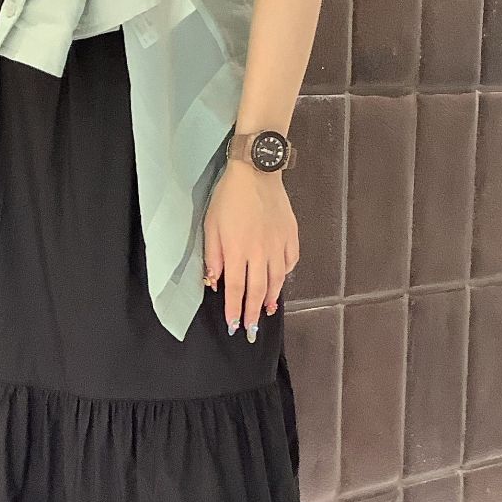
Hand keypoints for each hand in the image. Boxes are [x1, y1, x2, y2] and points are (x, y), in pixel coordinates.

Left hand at [202, 159, 299, 341]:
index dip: (235, 310)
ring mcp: (278, 245)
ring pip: (277, 280)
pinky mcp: (291, 235)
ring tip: (268, 311)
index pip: (236, 289)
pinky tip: (280, 280)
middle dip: (254, 312)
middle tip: (252, 329)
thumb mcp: (211, 226)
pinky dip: (285, 274)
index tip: (235, 325)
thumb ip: (213, 257)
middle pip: (258, 291)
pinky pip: (290, 262)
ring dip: (272, 298)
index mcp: (238, 252)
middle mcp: (260, 253)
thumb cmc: (228, 198)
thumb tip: (215, 282)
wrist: (256, 171)